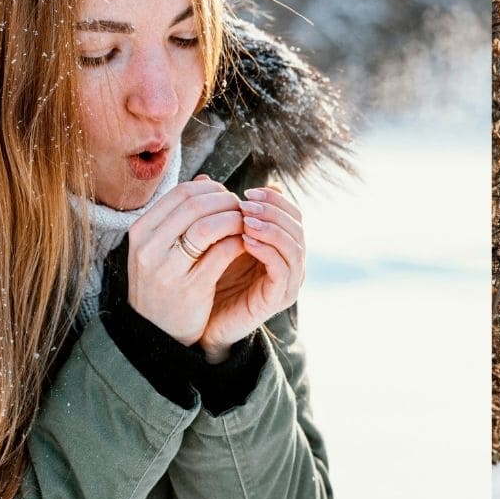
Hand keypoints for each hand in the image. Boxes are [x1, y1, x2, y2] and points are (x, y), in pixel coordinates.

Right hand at [124, 178, 247, 351]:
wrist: (155, 333)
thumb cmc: (162, 283)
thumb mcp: (158, 247)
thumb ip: (178, 214)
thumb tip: (205, 179)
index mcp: (140, 231)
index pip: (181, 193)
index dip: (211, 190)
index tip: (227, 198)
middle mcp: (149, 247)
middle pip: (195, 204)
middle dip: (226, 202)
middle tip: (243, 210)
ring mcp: (168, 269)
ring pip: (209, 226)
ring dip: (234, 220)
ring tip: (246, 225)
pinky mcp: (191, 288)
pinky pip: (222, 253)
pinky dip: (240, 243)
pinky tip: (247, 245)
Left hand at [197, 186, 305, 360]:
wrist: (201, 321)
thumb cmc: (207, 277)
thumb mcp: (214, 238)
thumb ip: (216, 212)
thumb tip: (204, 177)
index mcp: (280, 245)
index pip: (292, 213)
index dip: (274, 199)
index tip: (248, 191)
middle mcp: (290, 261)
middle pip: (298, 226)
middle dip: (274, 210)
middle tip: (247, 202)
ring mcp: (288, 281)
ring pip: (295, 245)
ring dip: (272, 228)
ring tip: (246, 219)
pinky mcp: (278, 298)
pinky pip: (283, 268)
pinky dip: (268, 250)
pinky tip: (247, 240)